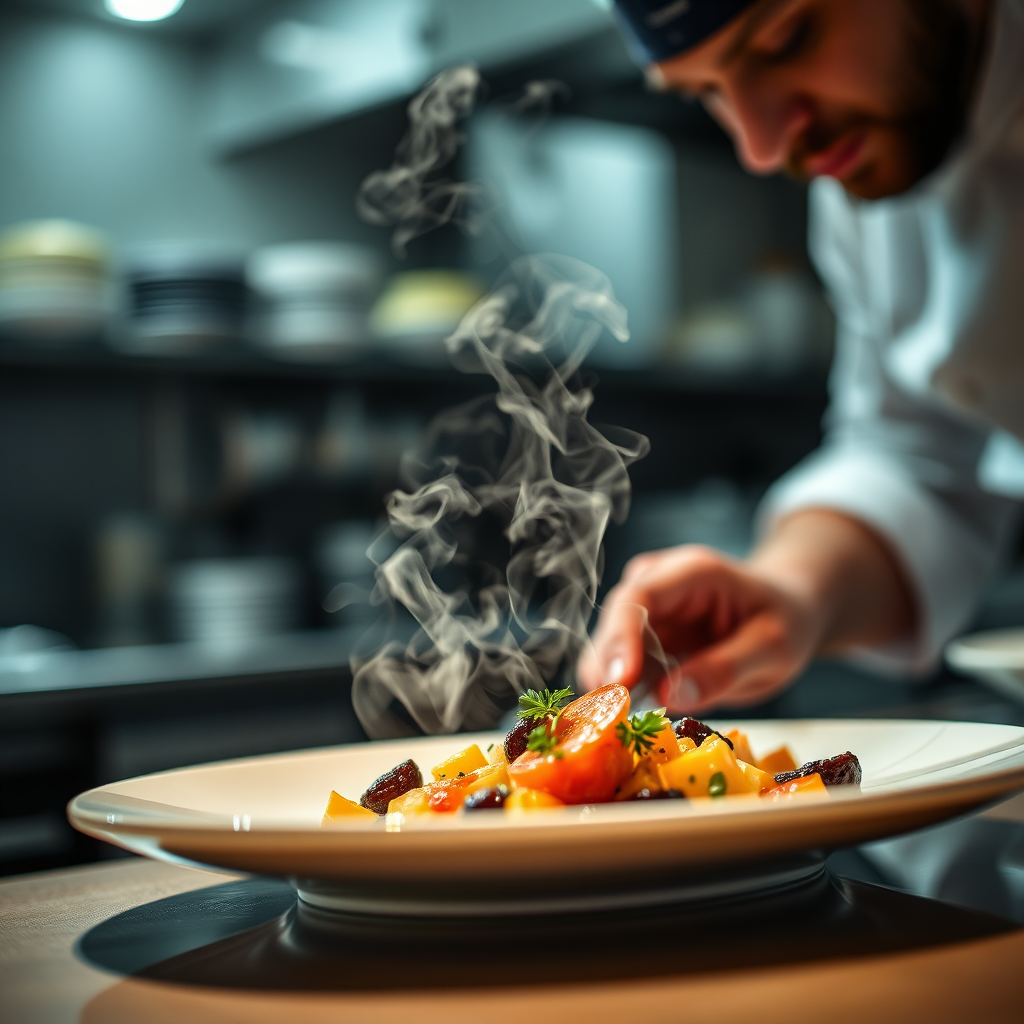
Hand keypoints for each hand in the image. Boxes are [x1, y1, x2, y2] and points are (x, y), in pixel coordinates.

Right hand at [578, 545, 822, 713]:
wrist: (787, 609)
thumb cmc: (784, 619)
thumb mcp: (773, 648)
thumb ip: (725, 669)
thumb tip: (671, 696)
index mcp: (691, 572)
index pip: (637, 597)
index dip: (620, 639)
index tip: (619, 683)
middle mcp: (656, 582)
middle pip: (612, 624)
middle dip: (608, 671)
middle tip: (615, 720)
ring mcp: (644, 610)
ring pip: (606, 648)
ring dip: (611, 688)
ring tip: (627, 725)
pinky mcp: (640, 638)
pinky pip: (619, 667)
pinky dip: (622, 694)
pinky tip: (636, 717)